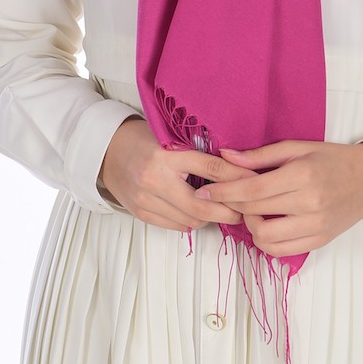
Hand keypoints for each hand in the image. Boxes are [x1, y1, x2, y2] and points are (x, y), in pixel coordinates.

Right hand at [99, 118, 256, 232]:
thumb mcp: (170, 138)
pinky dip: (191, 221)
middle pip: (203, 205)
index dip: (237, 178)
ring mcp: (146, 199)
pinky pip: (176, 226)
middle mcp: (155, 179)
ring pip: (191, 219)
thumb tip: (234, 167)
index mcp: (166, 154)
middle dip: (228, 210)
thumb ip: (197, 152)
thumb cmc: (143, 139)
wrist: (107, 151)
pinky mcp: (141, 213)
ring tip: (224, 209)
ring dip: (210, 217)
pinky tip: (198, 212)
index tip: (255, 182)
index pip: (210, 168)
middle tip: (245, 209)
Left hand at [194, 140, 362, 256]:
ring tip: (250, 211)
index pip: (253, 190)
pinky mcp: (319, 241)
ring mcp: (316, 226)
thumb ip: (261, 155)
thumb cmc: (332, 158)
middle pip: (256, 213)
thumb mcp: (298, 147)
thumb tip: (226, 157)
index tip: (205, 189)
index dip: (224, 191)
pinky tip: (265, 224)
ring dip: (249, 226)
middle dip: (231, 206)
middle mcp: (310, 203)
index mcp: (303, 175)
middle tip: (224, 196)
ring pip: (266, 239)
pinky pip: (281, 251)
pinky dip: (266, 241)